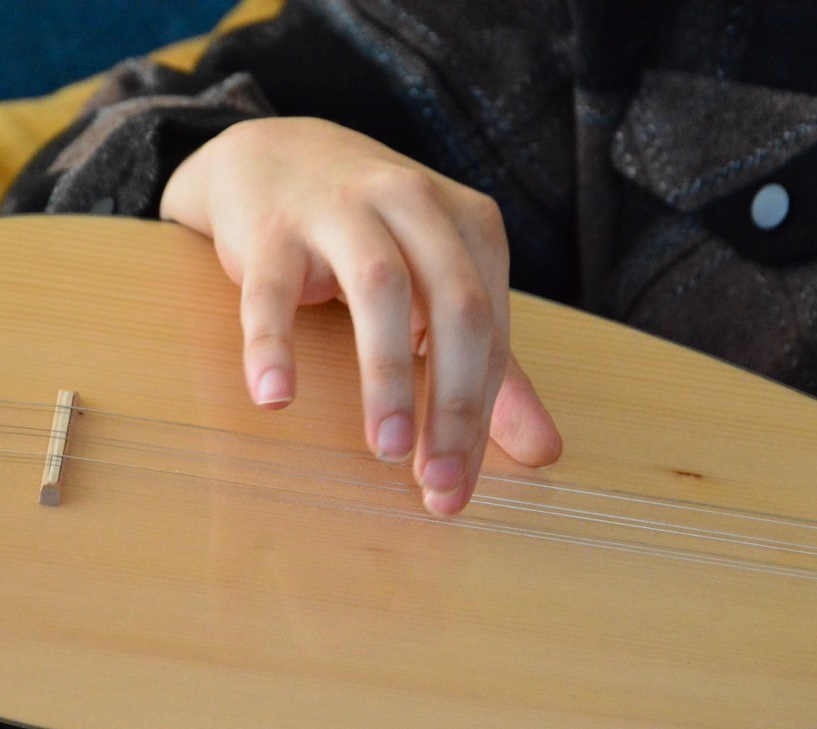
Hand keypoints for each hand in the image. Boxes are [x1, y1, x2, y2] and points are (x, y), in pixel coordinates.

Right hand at [160, 117, 560, 514]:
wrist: (272, 156)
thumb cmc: (372, 236)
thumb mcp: (440, 291)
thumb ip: (493, 372)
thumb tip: (545, 454)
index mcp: (470, 226)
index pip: (491, 330)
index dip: (480, 415)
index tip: (457, 486)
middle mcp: (414, 205)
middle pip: (454, 306)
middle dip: (451, 401)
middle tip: (433, 479)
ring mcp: (341, 210)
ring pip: (379, 289)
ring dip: (386, 375)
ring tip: (384, 448)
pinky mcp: (272, 228)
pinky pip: (273, 290)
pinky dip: (274, 343)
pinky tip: (275, 397)